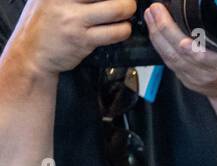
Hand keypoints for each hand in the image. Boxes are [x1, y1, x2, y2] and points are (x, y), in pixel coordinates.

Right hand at [5, 0, 135, 75]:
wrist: (30, 52)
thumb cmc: (42, 24)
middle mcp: (64, 1)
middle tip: (127, 1)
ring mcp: (75, 20)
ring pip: (116, 10)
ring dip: (128, 11)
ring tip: (126, 14)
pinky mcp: (84, 40)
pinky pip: (115, 33)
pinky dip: (124, 30)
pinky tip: (121, 29)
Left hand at [143, 2, 216, 99]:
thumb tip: (209, 5)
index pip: (200, 55)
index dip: (184, 42)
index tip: (173, 22)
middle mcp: (209, 73)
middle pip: (179, 54)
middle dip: (163, 29)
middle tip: (155, 10)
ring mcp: (196, 79)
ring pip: (170, 58)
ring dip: (157, 35)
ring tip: (151, 16)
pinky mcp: (187, 81)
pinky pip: (169, 63)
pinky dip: (159, 46)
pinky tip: (154, 31)